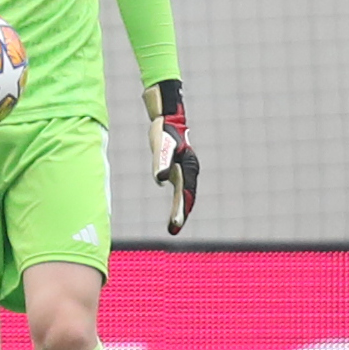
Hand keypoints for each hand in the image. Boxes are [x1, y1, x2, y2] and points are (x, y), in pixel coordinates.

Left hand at [143, 80, 197, 234]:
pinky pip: (181, 190)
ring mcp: (185, 171)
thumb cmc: (164, 132)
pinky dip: (179, 201)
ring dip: (181, 210)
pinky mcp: (179, 169)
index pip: (184, 193)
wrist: (168, 119)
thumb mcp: (160, 147)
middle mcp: (189, 171)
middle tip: (173, 230)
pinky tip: (175, 209)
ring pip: (185, 195)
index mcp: (187, 168)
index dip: (180, 210)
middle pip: (186, 197)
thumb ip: (161, 163)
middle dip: (181, 214)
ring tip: (174, 226)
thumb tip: (160, 179)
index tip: (175, 224)